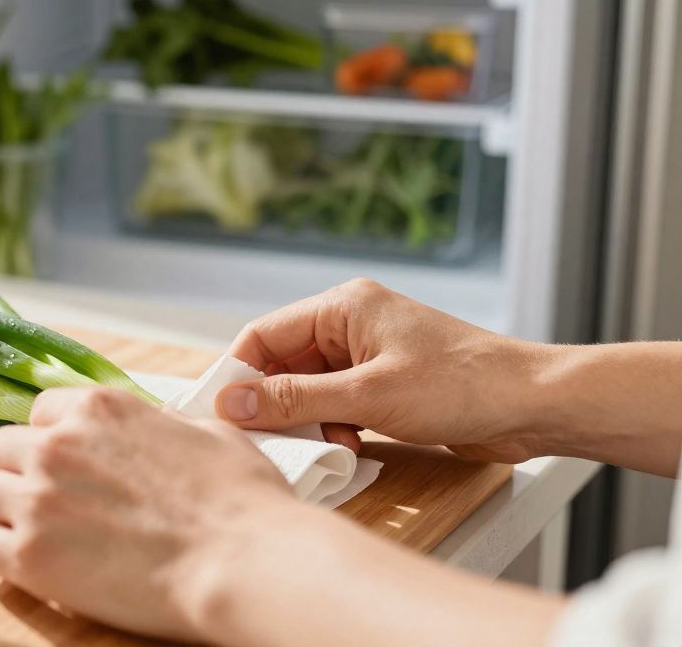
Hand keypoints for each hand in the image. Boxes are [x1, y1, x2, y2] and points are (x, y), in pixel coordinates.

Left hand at [0, 387, 305, 641]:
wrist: (241, 563)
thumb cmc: (239, 502)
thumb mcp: (205, 433)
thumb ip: (158, 424)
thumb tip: (154, 430)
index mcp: (97, 408)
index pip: (40, 413)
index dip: (53, 441)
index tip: (67, 466)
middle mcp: (57, 444)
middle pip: (1, 449)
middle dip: (21, 473)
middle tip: (51, 504)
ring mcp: (37, 498)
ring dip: (2, 510)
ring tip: (36, 535)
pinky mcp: (28, 555)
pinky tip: (29, 564)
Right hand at [218, 278, 548, 462]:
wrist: (532, 405)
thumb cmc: (461, 385)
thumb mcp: (366, 396)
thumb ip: (293, 400)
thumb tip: (232, 403)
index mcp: (342, 306)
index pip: (264, 334)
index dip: (238, 374)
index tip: (222, 414)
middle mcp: (351, 324)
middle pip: (283, 364)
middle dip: (277, 404)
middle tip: (269, 440)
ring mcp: (368, 355)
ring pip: (309, 389)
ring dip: (309, 421)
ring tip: (327, 444)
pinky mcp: (385, 384)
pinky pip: (337, 404)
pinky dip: (334, 428)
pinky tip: (350, 447)